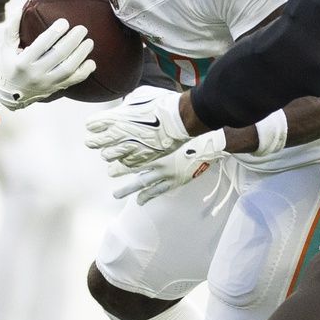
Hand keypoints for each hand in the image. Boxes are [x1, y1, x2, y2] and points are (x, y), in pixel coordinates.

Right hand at [0, 16, 94, 108]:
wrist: (11, 96)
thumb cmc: (9, 66)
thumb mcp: (5, 48)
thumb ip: (12, 28)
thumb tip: (19, 8)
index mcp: (23, 62)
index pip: (42, 45)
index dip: (55, 32)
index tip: (65, 22)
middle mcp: (35, 74)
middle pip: (59, 55)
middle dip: (73, 40)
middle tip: (82, 28)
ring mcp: (46, 83)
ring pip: (68, 68)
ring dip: (81, 54)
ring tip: (89, 42)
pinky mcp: (55, 89)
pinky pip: (73, 81)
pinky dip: (84, 72)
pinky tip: (91, 62)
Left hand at [85, 87, 191, 166]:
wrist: (179, 119)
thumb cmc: (161, 104)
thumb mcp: (139, 96)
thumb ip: (126, 105)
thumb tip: (123, 108)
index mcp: (116, 117)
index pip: (93, 124)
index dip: (93, 124)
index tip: (95, 125)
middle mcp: (119, 134)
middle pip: (95, 143)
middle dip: (94, 141)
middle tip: (93, 141)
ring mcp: (129, 148)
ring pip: (107, 156)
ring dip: (108, 152)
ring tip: (111, 150)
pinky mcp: (141, 158)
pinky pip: (126, 163)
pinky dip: (124, 160)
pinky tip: (126, 156)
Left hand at [110, 131, 226, 203]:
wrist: (210, 146)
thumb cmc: (192, 135)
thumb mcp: (172, 131)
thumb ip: (158, 130)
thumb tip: (144, 119)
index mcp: (160, 150)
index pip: (136, 155)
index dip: (123, 156)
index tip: (111, 155)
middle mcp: (162, 164)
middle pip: (136, 168)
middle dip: (122, 172)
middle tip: (110, 173)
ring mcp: (168, 175)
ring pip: (144, 183)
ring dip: (129, 189)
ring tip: (116, 194)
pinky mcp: (175, 182)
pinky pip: (158, 191)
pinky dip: (148, 196)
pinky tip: (139, 201)